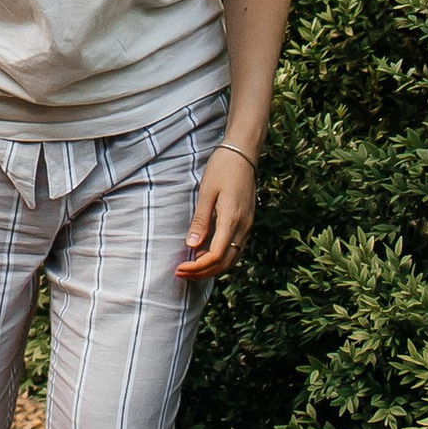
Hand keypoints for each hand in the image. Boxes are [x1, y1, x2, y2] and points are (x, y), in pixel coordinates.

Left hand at [177, 144, 259, 280]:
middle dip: (203, 273)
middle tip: (181, 274)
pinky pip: (235, 248)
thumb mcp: (207, 192)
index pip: (216, 256)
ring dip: (212, 268)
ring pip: (233, 259)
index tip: (180, 268)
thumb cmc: (222, 169)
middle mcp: (244, 227)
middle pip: (226, 263)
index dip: (197, 267)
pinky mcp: (247, 222)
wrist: (243, 154)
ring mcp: (248, 226)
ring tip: (191, 269)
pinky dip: (221, 258)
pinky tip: (205, 256)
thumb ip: (201, 220)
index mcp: (232, 219)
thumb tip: (192, 245)